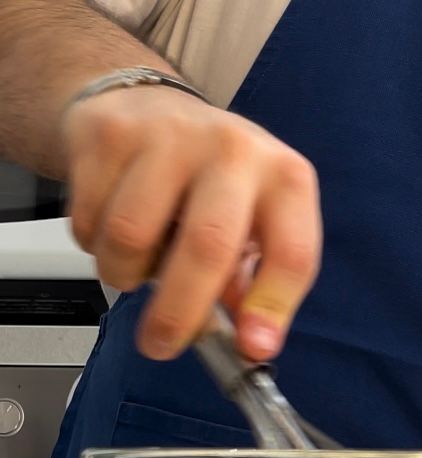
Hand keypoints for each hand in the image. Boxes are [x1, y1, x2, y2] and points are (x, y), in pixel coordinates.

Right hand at [62, 85, 321, 360]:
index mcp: (285, 180)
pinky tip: (111, 229)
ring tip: (137, 268)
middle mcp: (235, 150)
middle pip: (207, 244)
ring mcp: (170, 135)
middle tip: (160, 345)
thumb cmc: (213, 185)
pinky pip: (89, 219)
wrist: (148, 107)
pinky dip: (94, 245)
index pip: (292, 252)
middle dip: (180, 311)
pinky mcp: (109, 133)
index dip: (272, 306)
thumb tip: (250, 345)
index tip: (252, 347)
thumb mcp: (255, 229)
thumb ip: (254, 289)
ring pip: (132, 236)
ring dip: (126, 274)